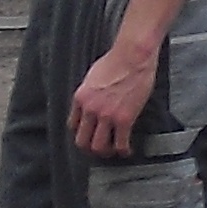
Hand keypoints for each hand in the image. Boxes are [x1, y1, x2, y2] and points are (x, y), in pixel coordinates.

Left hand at [67, 39, 159, 158]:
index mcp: (81, 97)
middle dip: (91, 148)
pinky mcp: (124, 119)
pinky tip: (127, 150)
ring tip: (113, 150)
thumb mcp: (93, 77)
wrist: (132, 56)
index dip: (82, 133)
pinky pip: (120, 144)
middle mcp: (90, 109)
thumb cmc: (117, 60)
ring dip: (106, 152)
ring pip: (99, 147)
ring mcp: (106, 116)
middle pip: (82, 141)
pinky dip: (123, 150)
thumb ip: (90, 93)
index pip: (73, 124)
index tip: (89, 135)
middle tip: (100, 149)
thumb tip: (94, 102)